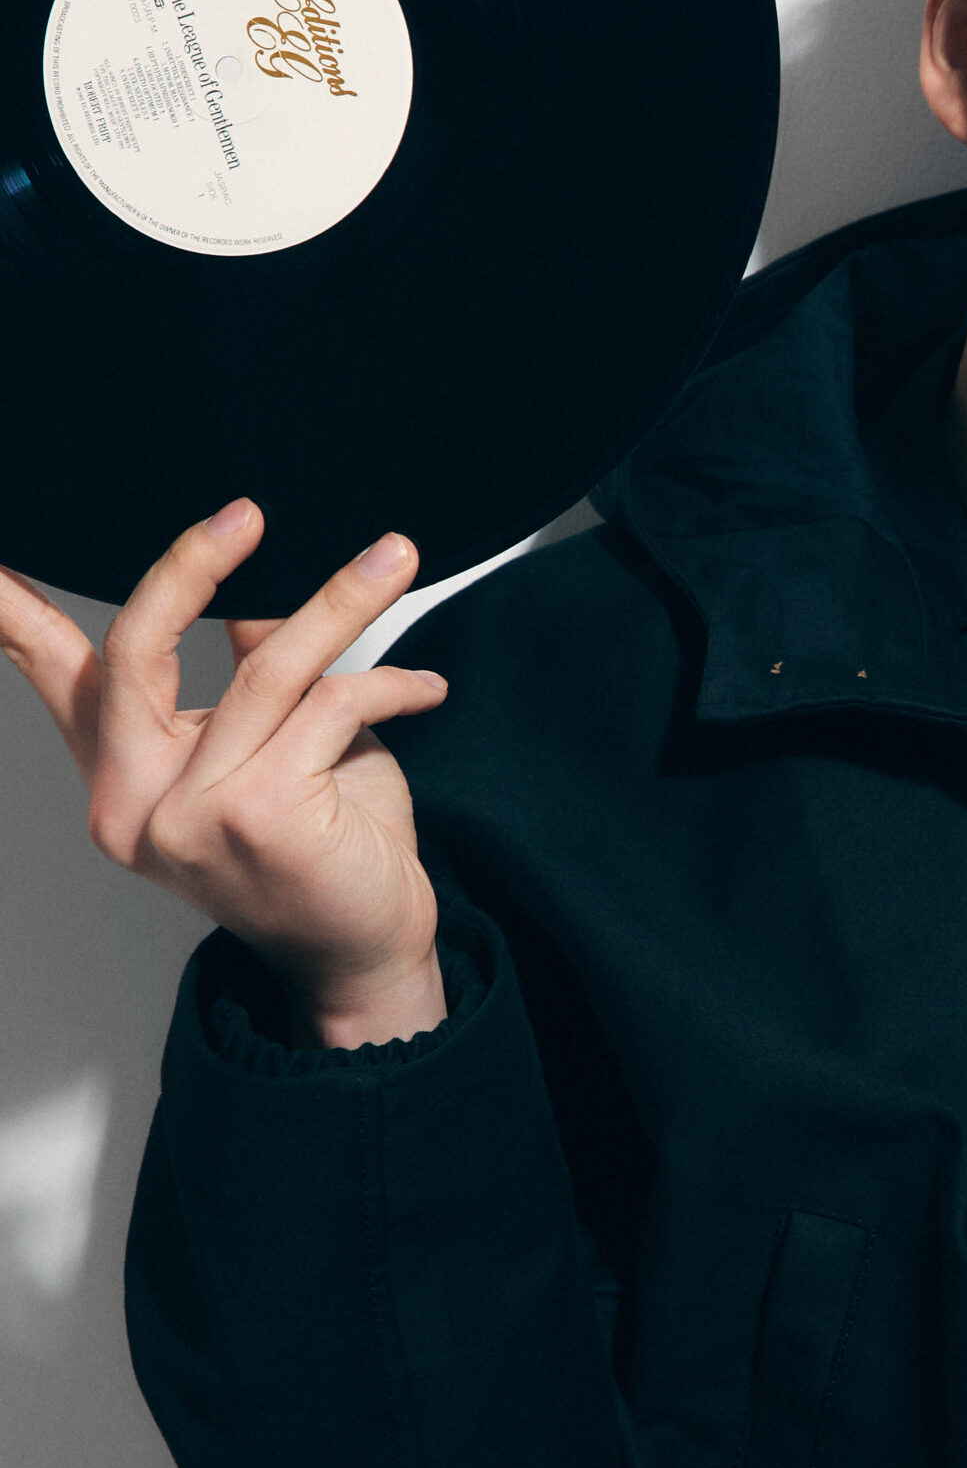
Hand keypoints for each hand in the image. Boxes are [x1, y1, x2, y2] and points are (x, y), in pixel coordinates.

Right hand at [0, 500, 449, 1047]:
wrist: (365, 952)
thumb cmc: (321, 852)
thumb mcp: (272, 746)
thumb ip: (246, 674)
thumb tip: (247, 583)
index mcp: (120, 779)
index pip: (55, 675)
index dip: (12, 610)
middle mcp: (135, 803)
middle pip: (137, 650)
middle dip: (190, 566)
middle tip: (246, 515)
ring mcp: (190, 814)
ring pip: (265, 668)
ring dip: (341, 601)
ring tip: (394, 557)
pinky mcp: (258, 816)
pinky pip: (329, 706)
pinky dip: (389, 685)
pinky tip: (424, 690)